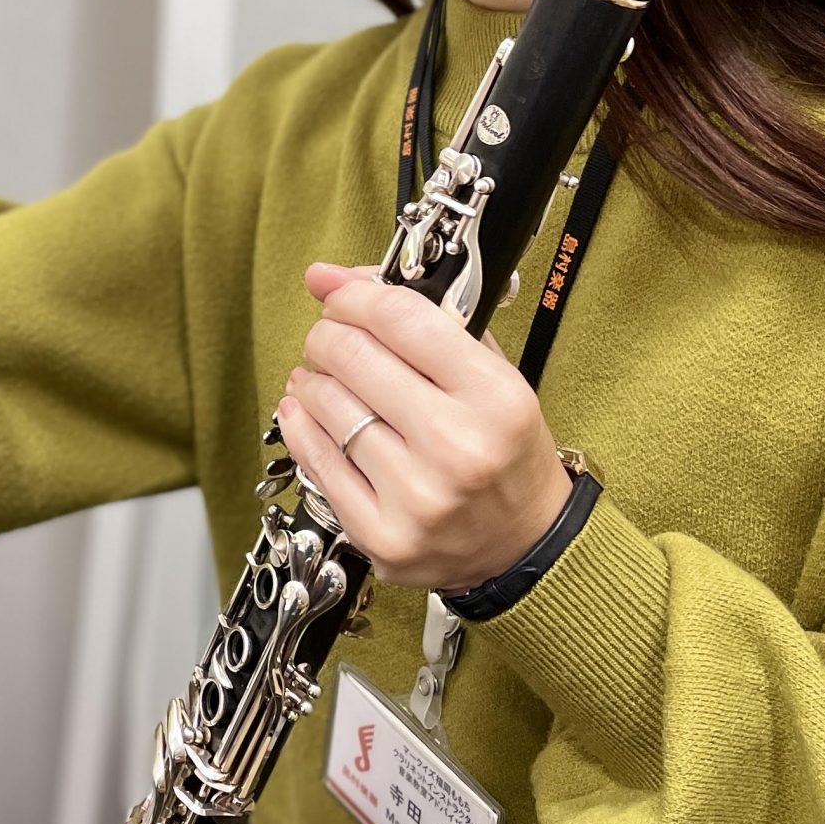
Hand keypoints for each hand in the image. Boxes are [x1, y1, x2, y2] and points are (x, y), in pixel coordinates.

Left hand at [275, 262, 572, 592]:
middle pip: (353, 356)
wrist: (523, 545)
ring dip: (312, 380)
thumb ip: (424, 321)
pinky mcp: (381, 535)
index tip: (338, 294)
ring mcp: (416, 497)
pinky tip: (308, 411)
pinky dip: (301, 425)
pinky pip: (314, 460)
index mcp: (495, 399)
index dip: (354, 295)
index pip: (400, 318)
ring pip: (327, 405)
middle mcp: (457, 448)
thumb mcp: (491, 376)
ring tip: (322, 377)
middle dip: (326, 335)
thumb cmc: (504, 450)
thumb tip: (333, 278)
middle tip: (328, 336)